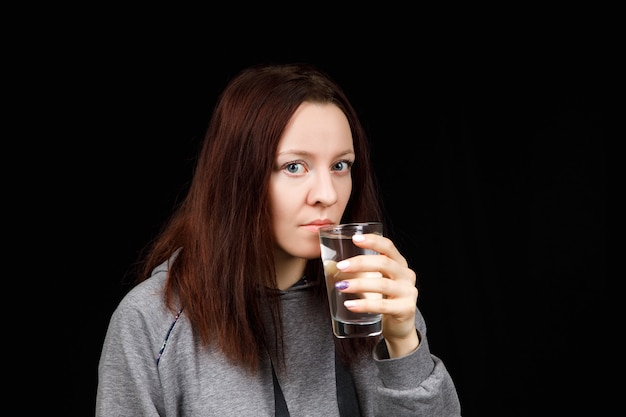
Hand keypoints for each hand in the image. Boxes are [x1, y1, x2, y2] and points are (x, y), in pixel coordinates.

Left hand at [334, 232, 419, 356]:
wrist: (399, 326)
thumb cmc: (383, 299)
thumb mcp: (376, 281)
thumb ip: (360, 272)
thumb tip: (330, 264)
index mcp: (399, 264)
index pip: (388, 247)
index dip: (372, 241)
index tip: (355, 239)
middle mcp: (406, 275)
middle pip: (384, 263)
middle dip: (360, 263)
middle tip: (341, 266)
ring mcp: (408, 292)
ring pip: (382, 284)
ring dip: (359, 284)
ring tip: (341, 286)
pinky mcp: (405, 309)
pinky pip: (383, 306)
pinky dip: (364, 305)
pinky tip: (350, 304)